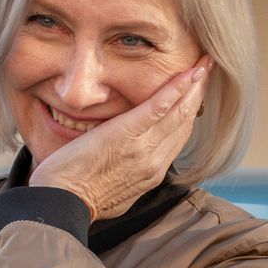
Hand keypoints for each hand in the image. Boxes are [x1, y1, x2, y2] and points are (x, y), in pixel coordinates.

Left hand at [31, 59, 210, 219]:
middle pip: (184, 123)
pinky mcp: (127, 135)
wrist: (60, 203)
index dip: (189, 113)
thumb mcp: (111, 193)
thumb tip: (124, 165)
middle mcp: (154, 162)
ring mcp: (143, 149)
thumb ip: (125, 175)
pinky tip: (188, 73)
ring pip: (178, 113)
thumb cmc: (74, 198)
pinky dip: (176, 89)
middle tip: (207, 70)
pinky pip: (158, 108)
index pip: (178, 138)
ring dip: (194, 86)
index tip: (196, 94)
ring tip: (204, 64)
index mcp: (150, 173)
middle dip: (198, 94)